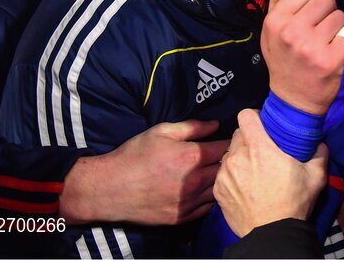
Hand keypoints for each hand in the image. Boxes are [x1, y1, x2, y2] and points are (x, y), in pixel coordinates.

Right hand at [59, 119, 227, 224]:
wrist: (109, 189)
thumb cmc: (134, 156)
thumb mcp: (162, 132)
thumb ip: (192, 127)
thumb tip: (216, 125)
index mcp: (192, 157)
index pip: (226, 147)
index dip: (233, 141)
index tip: (234, 138)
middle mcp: (195, 182)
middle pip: (227, 170)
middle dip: (231, 161)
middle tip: (230, 155)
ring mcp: (189, 202)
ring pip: (219, 190)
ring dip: (222, 180)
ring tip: (219, 172)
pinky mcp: (182, 218)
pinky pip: (207, 208)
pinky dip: (210, 197)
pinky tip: (206, 189)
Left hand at [214, 109, 327, 236]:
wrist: (272, 235)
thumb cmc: (294, 203)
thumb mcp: (316, 175)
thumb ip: (319, 151)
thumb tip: (318, 142)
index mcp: (259, 148)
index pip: (246, 115)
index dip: (255, 116)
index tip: (263, 125)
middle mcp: (237, 157)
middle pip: (238, 134)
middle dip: (249, 138)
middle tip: (262, 150)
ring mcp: (225, 174)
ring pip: (230, 154)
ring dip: (240, 157)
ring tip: (253, 171)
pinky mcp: (218, 190)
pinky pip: (224, 173)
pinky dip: (233, 175)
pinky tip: (246, 186)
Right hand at [261, 0, 343, 113]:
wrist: (293, 100)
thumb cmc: (283, 60)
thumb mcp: (271, 30)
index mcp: (275, 22)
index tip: (312, 10)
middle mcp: (292, 32)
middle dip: (327, 10)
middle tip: (321, 27)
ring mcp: (312, 47)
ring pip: (340, 15)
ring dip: (340, 24)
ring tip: (330, 38)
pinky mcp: (332, 59)